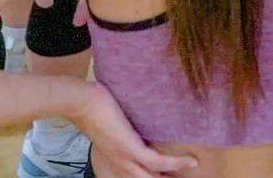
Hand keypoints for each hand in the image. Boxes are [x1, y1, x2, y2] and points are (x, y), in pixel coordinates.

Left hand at [74, 83, 197, 175]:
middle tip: (178, 176)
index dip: (149, 175)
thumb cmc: (92, 104)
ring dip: (173, 174)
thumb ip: (120, 119)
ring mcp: (124, 156)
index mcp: (114, 155)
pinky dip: (176, 163)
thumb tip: (132, 108)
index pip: (133, 172)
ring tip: (192, 168)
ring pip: (152, 177)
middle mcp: (119, 160)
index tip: (164, 173)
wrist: (80, 102)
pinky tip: (190, 161)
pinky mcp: (130, 148)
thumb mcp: (108, 118)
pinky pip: (158, 162)